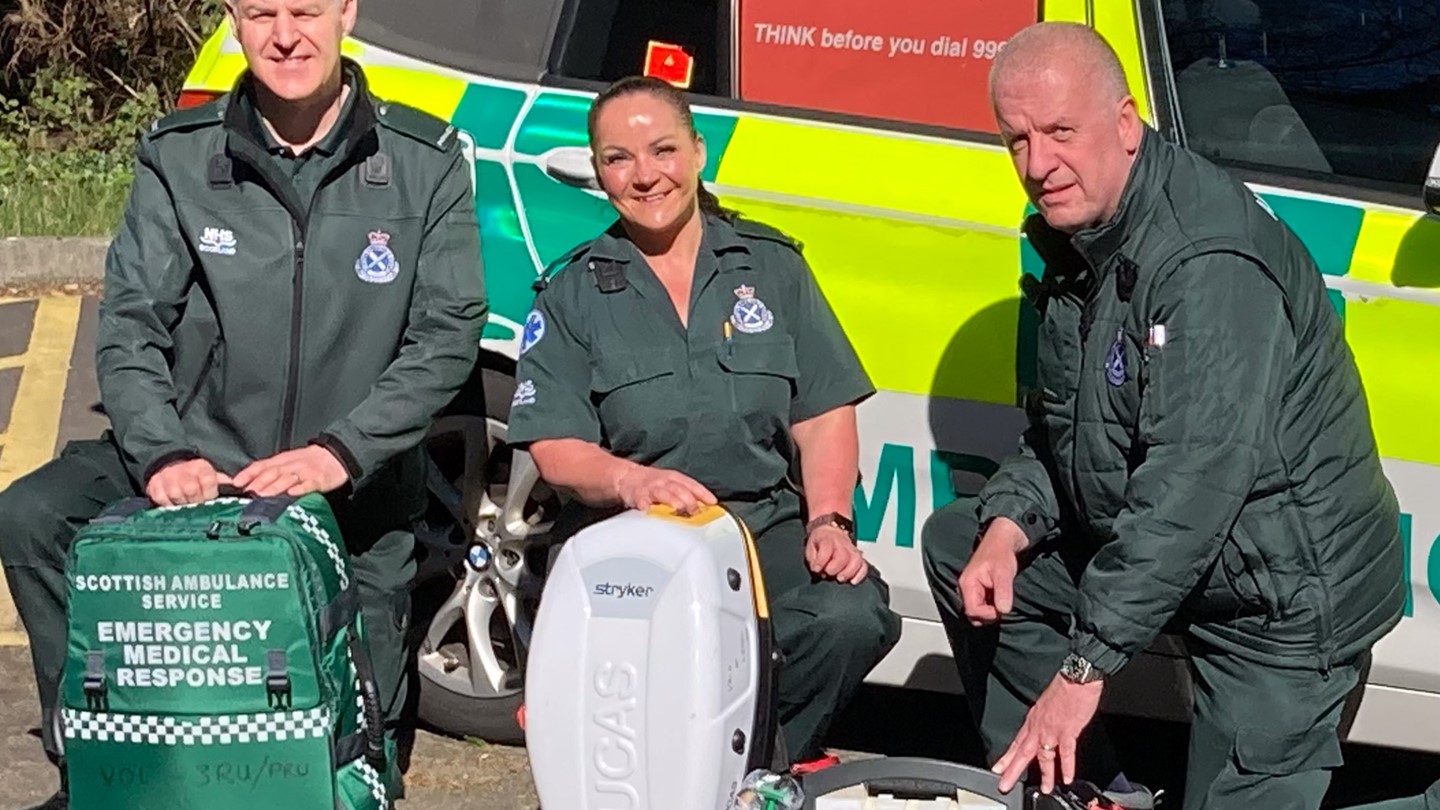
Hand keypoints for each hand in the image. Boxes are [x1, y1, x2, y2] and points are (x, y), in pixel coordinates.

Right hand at [146, 458, 231, 506]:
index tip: (211, 500)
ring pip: (176, 495)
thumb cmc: (196, 476)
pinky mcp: (154, 487)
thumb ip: (223, 483)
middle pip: (191, 489)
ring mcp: (167, 478)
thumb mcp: (211, 475)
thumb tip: (239, 491)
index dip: (210, 493)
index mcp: (201, 467)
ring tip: (188, 509)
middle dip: (197, 502)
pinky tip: (175, 507)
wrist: (170, 467)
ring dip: (183, 505)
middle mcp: (183, 471)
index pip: (208, 481)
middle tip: (200, 509)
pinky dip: (169, 506)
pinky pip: (161, 500)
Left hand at [232, 445, 348, 497]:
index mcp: (281, 461)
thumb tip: (249, 484)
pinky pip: (308, 484)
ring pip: (288, 478)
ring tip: (264, 495)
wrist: (335, 456)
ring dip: (275, 486)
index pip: (262, 465)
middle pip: (273, 472)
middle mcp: (291, 465)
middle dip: (259, 482)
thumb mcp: (287, 462)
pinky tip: (293, 493)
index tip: (236, 482)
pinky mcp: (318, 480)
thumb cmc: (309, 461)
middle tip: (248, 492)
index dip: (248, 473)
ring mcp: (304, 472)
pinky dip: (300, 488)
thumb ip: (270, 471)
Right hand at [614, 465, 716, 515]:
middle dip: (688, 500)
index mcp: (675, 478)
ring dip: (671, 500)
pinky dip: (645, 505)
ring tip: (677, 507)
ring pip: (663, 493)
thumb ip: (687, 494)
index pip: (692, 485)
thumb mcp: (672, 484)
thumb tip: (706, 507)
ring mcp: (651, 488)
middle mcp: (664, 482)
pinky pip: (642, 501)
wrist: (628, 477)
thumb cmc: (654, 484)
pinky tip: (648, 510)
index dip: (703, 493)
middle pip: (679, 489)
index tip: (712, 502)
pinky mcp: (638, 496)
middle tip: (695, 511)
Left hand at [806, 525, 867, 583]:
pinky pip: (863, 565)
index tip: (817, 569)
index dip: (821, 560)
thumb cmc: (820, 542)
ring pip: (856, 560)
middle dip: (835, 568)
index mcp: (827, 539)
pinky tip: (853, 581)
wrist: (830, 533)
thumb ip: (812, 559)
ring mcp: (852, 549)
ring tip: (841, 579)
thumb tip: (817, 569)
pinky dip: (860, 574)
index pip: (827, 547)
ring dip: (849, 572)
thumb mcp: (810, 547)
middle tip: (829, 574)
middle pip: (843, 556)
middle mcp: (842, 543)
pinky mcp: (858, 556)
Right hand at [958, 517, 1026, 624]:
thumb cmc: (1001, 552)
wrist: (1004, 540)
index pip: (972, 611)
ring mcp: (973, 590)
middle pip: (973, 615)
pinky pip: (983, 606)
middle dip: (989, 614)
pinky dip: (993, 606)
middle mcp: (967, 589)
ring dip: (992, 611)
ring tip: (1002, 599)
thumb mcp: (1004, 572)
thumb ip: (1002, 591)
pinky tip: (1001, 597)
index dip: (988, 614)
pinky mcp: (980, 591)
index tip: (1002, 608)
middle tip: (1003, 605)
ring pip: (979, 611)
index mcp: (968, 584)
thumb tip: (1003, 610)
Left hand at [992, 674, 1103, 794]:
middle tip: (1005, 784)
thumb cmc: (1064, 688)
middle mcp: (1039, 726)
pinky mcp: (1068, 730)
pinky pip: (1066, 752)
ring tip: (1044, 789)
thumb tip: (1044, 730)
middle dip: (1013, 770)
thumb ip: (1043, 720)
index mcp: (1034, 719)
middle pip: (1022, 752)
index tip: (998, 768)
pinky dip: (1066, 766)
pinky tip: (1066, 778)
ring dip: (1044, 775)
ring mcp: (1052, 730)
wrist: (1075, 678)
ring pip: (1044, 756)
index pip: (1017, 742)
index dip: (1007, 757)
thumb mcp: (1045, 704)